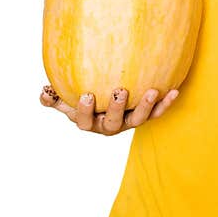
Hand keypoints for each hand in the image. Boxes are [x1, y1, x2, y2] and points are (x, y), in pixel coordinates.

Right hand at [40, 85, 179, 135]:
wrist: (105, 107)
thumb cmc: (85, 102)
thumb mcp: (66, 103)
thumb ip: (54, 98)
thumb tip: (42, 92)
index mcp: (90, 123)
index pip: (84, 120)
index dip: (85, 110)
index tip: (86, 95)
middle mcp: (110, 126)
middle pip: (113, 123)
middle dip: (116, 108)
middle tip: (120, 91)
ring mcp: (128, 122)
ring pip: (138, 119)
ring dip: (146, 105)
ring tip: (153, 90)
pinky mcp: (144, 116)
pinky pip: (156, 113)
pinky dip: (166, 104)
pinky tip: (174, 90)